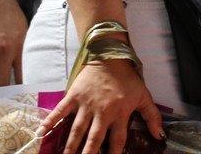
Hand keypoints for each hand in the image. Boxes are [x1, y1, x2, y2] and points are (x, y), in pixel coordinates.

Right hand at [40, 58, 162, 153]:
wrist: (110, 56)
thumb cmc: (127, 78)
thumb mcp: (143, 96)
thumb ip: (152, 116)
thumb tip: (160, 136)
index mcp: (119, 113)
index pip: (117, 140)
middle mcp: (102, 112)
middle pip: (94, 138)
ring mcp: (86, 104)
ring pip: (77, 129)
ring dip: (70, 145)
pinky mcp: (74, 96)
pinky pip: (61, 110)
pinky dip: (51, 121)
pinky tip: (41, 133)